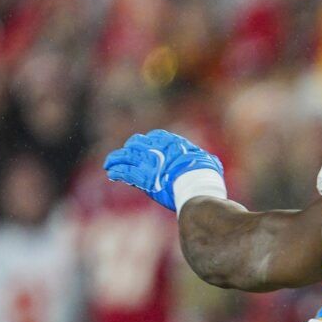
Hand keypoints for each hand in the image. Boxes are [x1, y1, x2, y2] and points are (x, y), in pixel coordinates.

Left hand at [104, 130, 225, 211]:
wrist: (198, 185)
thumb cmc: (206, 175)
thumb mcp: (208, 161)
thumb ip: (204, 159)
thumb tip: (211, 162)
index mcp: (172, 142)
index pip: (155, 136)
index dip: (148, 142)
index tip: (146, 147)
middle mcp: (157, 148)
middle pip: (137, 143)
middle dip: (130, 149)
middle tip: (126, 156)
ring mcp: (148, 162)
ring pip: (126, 156)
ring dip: (116, 159)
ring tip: (109, 163)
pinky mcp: (143, 177)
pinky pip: (125, 172)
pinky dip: (117, 172)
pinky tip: (111, 174)